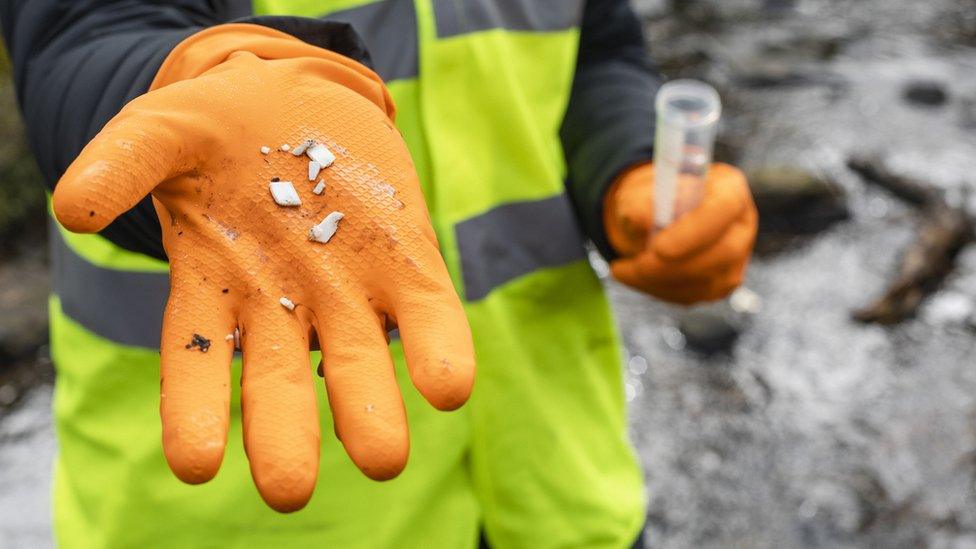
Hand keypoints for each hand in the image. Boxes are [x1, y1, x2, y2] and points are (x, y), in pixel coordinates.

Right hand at [52, 25, 474, 511]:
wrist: (297, 98)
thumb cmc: (217, 126)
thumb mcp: (163, 130)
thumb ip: (122, 163)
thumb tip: (71, 209)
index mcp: (214, 288)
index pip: (197, 365)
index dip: (194, 414)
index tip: (195, 465)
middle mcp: (282, 306)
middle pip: (281, 384)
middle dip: (286, 437)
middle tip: (288, 490)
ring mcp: (348, 288)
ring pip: (358, 359)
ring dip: (369, 409)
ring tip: (382, 456)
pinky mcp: (408, 260)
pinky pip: (427, 311)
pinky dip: (437, 345)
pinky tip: (447, 383)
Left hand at [604, 162, 757, 304]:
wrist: (654, 216)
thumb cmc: (651, 197)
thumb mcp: (639, 190)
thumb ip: (638, 200)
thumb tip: (638, 217)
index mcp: (729, 188)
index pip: (724, 208)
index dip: (694, 231)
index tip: (658, 248)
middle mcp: (741, 225)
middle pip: (723, 253)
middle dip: (671, 266)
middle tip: (631, 267)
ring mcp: (736, 259)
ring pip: (706, 282)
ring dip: (657, 280)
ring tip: (623, 269)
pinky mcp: (720, 286)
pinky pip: (692, 295)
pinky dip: (657, 289)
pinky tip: (635, 276)